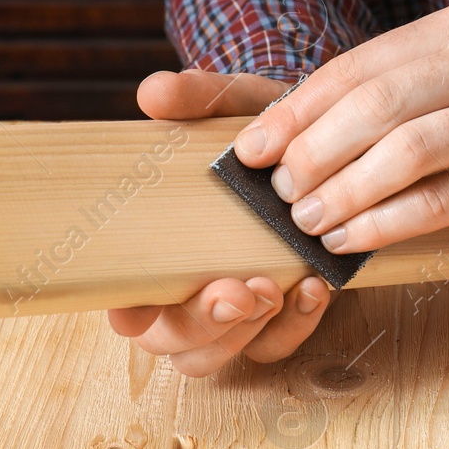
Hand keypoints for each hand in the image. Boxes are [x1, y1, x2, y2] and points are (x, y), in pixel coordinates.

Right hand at [106, 68, 336, 374]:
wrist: (326, 144)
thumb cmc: (262, 134)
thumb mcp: (238, 106)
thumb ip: (199, 98)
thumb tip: (155, 92)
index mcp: (154, 250)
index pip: (122, 302)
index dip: (126, 312)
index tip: (139, 304)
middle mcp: (184, 290)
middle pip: (170, 342)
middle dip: (201, 324)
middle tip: (238, 290)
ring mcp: (231, 310)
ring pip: (218, 356)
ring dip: (246, 332)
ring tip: (273, 290)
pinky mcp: (279, 316)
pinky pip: (277, 346)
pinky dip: (297, 325)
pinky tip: (315, 286)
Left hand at [230, 1, 448, 253]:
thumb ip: (409, 100)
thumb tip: (308, 141)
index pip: (359, 66)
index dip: (295, 108)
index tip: (250, 149)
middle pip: (375, 101)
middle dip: (310, 151)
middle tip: (273, 193)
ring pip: (407, 148)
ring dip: (344, 189)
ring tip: (305, 221)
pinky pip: (447, 197)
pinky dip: (390, 222)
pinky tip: (355, 242)